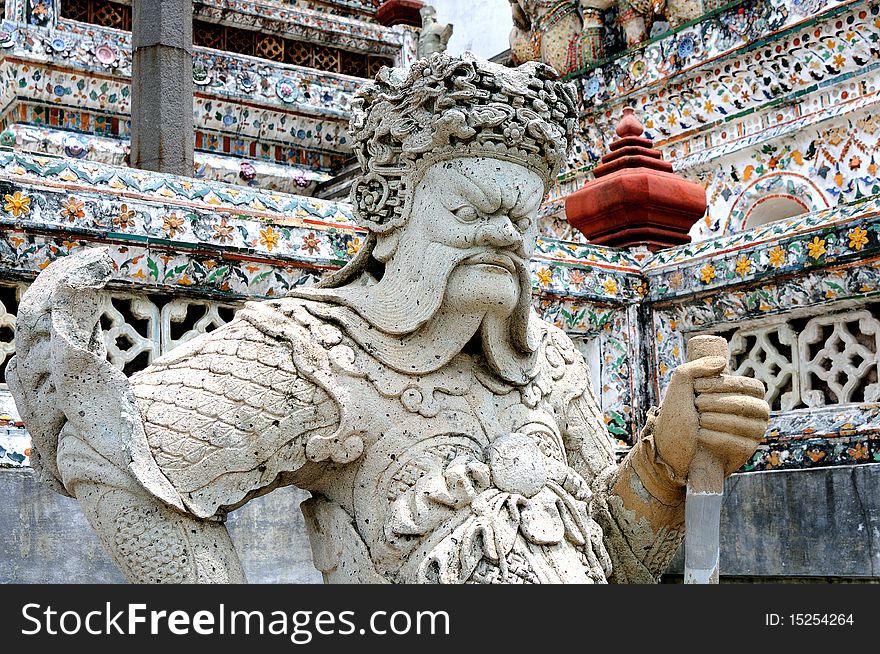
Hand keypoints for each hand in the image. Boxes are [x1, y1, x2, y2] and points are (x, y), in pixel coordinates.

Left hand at [653, 356, 769, 480]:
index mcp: (745, 394)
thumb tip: (722, 362)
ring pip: (746, 425)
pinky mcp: (745, 452)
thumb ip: (698, 366)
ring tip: (699, 420)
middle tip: (696, 404)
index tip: (698, 387)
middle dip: (719, 403)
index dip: (725, 384)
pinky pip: (740, 445)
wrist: (670, 446)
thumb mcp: (682, 384)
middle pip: (748, 405)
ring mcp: (752, 433)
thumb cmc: (679, 412)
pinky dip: (718, 439)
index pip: (749, 385)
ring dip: (718, 420)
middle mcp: (754, 413)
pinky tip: (701, 435)